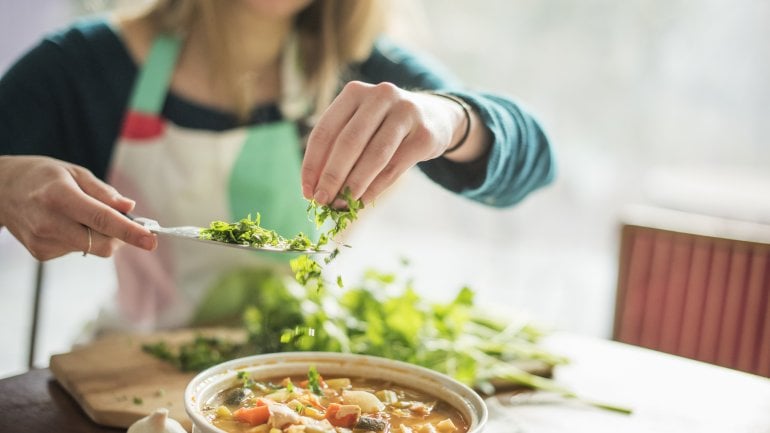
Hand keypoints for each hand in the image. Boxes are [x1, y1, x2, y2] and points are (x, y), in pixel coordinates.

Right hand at [0, 155, 156, 259]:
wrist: (1, 191)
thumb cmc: (42, 177)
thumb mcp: (74, 172)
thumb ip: (104, 192)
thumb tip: (130, 208)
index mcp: (60, 197)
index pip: (102, 220)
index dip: (130, 232)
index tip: (151, 240)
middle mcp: (50, 223)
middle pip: (101, 244)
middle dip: (119, 236)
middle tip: (122, 220)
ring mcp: (43, 242)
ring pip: (92, 248)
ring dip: (98, 235)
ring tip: (78, 214)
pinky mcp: (41, 253)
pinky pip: (77, 250)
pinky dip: (81, 239)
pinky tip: (65, 224)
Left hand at [301, 81, 470, 206]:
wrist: (435, 117)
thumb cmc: (385, 126)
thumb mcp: (360, 125)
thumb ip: (337, 149)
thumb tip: (315, 189)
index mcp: (355, 92)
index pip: (325, 130)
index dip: (312, 163)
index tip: (306, 191)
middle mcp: (381, 95)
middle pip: (349, 142)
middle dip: (332, 176)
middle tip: (322, 201)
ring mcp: (406, 113)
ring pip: (374, 155)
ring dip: (354, 185)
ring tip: (341, 205)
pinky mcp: (425, 134)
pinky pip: (395, 167)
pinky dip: (376, 188)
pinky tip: (363, 201)